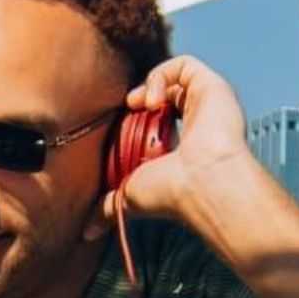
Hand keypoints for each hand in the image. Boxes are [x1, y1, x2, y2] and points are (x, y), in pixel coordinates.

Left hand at [117, 55, 255, 226]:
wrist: (200, 183)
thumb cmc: (171, 192)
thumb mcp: (129, 197)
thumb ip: (107, 207)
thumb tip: (85, 233)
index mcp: (181, 143)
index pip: (155, 118)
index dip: (134, 115)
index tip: (122, 125)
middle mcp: (196, 121)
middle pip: (163, 94)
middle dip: (140, 98)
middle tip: (130, 111)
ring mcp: (206, 102)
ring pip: (174, 77)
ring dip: (150, 84)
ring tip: (140, 104)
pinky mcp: (212, 86)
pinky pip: (184, 64)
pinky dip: (161, 75)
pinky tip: (153, 98)